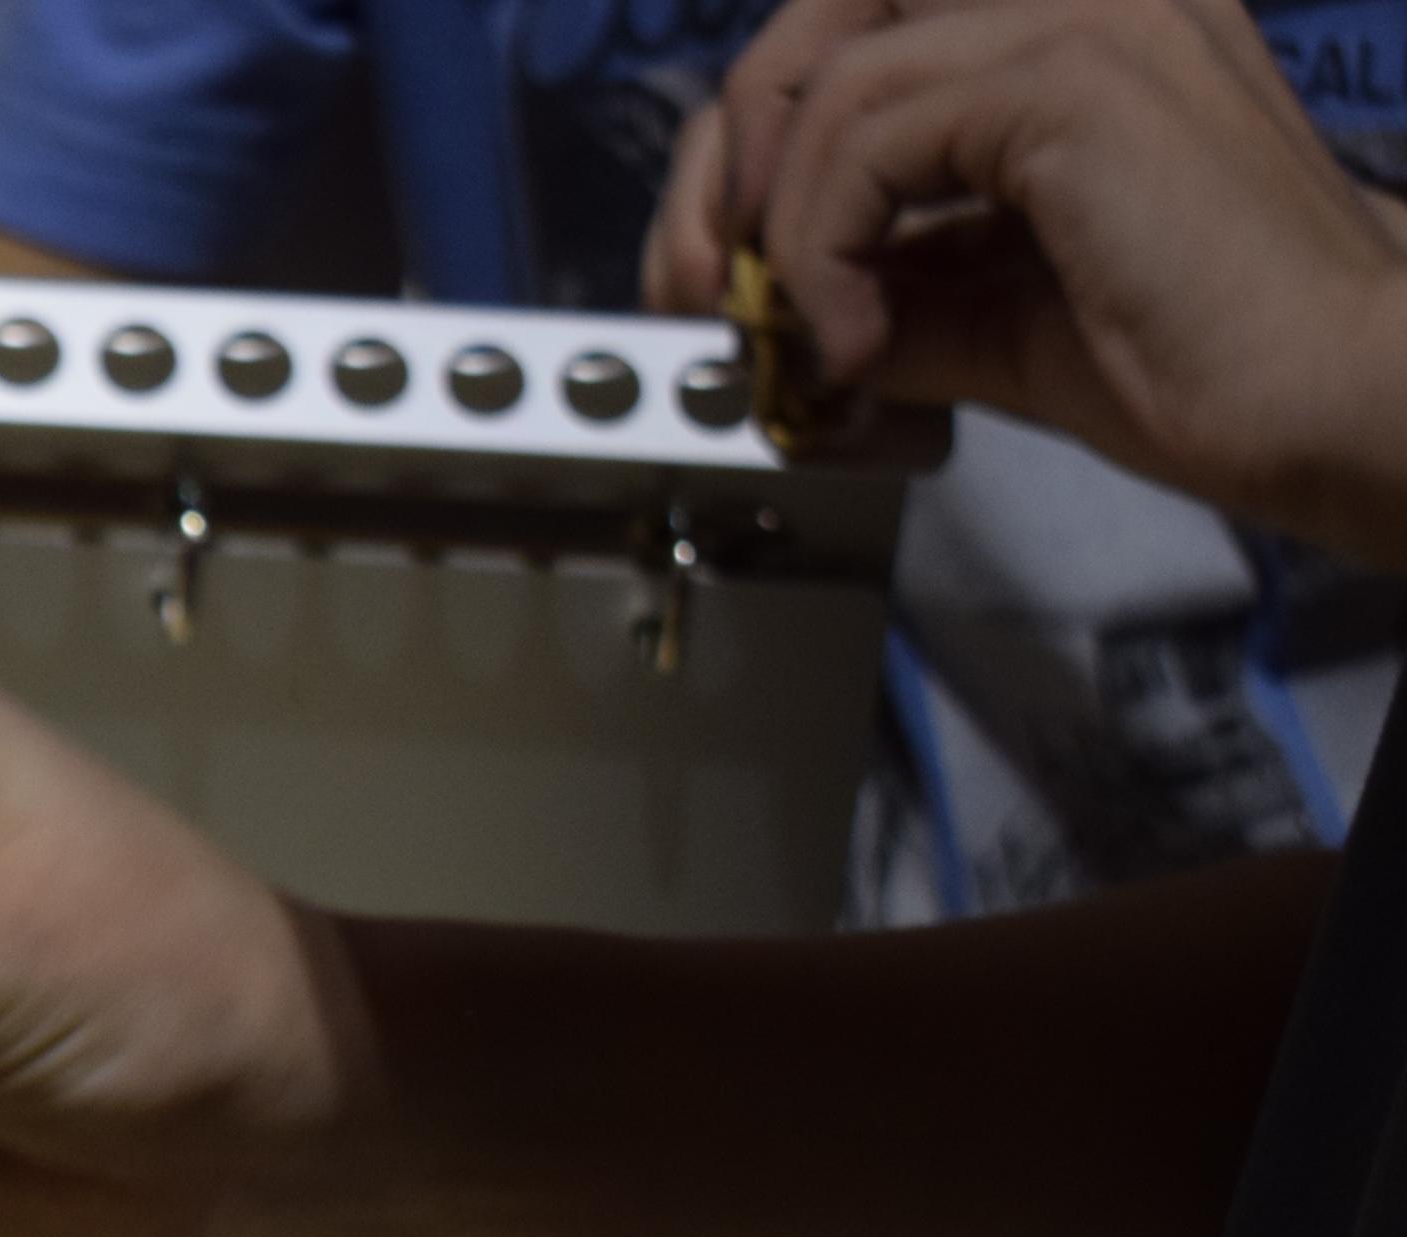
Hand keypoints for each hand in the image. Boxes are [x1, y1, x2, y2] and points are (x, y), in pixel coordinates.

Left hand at [643, 0, 1406, 564]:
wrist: (1327, 400)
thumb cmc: (1201, 364)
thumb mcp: (989, 316)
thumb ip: (885, 280)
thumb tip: (772, 301)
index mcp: (1070, 33)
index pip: (857, 33)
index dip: (761, 142)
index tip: (727, 268)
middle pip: (823, 22)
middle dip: (731, 158)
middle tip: (707, 283)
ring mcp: (1083, 18)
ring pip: (830, 84)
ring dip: (777, 228)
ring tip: (813, 338)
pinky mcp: (1070, 76)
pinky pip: (866, 138)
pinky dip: (825, 249)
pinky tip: (864, 340)